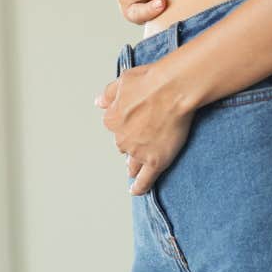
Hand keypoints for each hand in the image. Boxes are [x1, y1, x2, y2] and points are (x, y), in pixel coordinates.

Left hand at [94, 62, 193, 194]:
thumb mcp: (124, 80)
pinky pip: (144, 180)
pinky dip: (139, 187)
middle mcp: (122, 138)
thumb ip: (109, 94)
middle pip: (123, 145)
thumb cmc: (152, 80)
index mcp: (112, 119)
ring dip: (133, 165)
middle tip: (144, 136)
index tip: (134, 120)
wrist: (174, 89)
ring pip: (131, 163)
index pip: (114, 126)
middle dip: (131, 142)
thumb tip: (98, 102)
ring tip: (134, 169)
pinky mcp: (155, 161)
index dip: (125, 123)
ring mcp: (138, 152)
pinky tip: (136, 191)